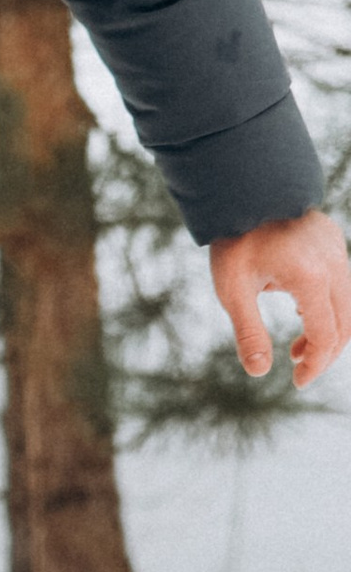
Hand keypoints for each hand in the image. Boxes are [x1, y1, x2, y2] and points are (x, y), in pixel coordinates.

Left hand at [210, 209, 350, 388]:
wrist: (246, 190)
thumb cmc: (235, 240)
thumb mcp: (233, 290)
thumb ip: (249, 332)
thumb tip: (259, 373)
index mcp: (311, 280)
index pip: (326, 336)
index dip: (315, 364)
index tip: (297, 381)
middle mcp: (335, 266)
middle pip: (345, 324)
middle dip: (326, 352)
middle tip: (300, 369)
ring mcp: (338, 252)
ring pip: (348, 305)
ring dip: (328, 330)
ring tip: (298, 347)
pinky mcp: (334, 244)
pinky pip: (343, 284)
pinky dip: (329, 307)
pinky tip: (302, 313)